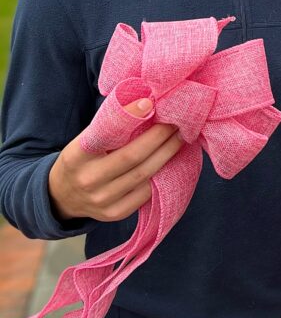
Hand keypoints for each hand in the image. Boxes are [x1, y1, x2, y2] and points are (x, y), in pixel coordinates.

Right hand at [48, 98, 183, 221]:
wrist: (63, 197)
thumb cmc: (81, 160)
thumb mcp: (84, 141)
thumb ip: (109, 128)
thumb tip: (146, 104)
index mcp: (76, 156)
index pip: (105, 134)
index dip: (129, 118)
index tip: (150, 104)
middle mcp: (88, 179)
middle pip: (133, 156)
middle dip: (160, 137)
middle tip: (178, 122)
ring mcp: (102, 200)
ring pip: (144, 175)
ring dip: (166, 155)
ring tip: (179, 138)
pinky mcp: (115, 214)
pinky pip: (146, 193)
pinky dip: (161, 175)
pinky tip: (171, 162)